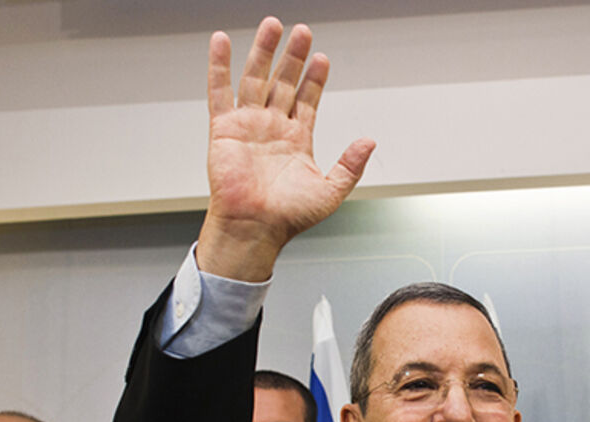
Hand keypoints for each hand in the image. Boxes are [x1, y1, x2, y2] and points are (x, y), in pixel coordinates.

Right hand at [197, 17, 375, 280]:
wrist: (255, 228)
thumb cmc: (288, 218)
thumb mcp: (330, 191)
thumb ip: (350, 165)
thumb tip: (369, 142)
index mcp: (296, 140)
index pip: (307, 99)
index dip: (314, 78)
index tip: (322, 58)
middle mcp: (272, 128)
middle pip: (283, 82)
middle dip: (293, 56)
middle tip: (302, 31)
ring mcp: (248, 125)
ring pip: (256, 78)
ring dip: (264, 51)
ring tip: (273, 25)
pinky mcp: (224, 129)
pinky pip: (219, 91)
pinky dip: (220, 66)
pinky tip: (222, 42)